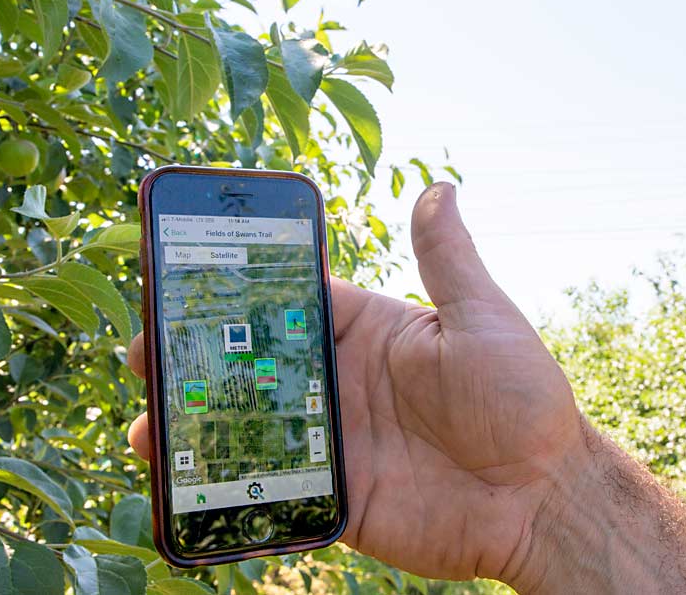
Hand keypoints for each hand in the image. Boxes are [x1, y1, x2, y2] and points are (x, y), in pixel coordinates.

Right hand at [127, 183, 584, 583]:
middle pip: (255, 365)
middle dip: (198, 358)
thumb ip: (447, 259)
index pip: (290, 301)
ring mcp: (336, 442)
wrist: (542, 494)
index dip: (238, 290)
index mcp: (370, 331)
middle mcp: (343, 383)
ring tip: (148, 426)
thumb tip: (439, 186)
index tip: (184, 277)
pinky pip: (272, 493)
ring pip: (251, 430)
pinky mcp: (338, 498)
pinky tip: (184, 488)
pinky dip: (228, 491)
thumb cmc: (522, 397)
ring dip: (198, 427)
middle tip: (143, 351)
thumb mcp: (483, 317)